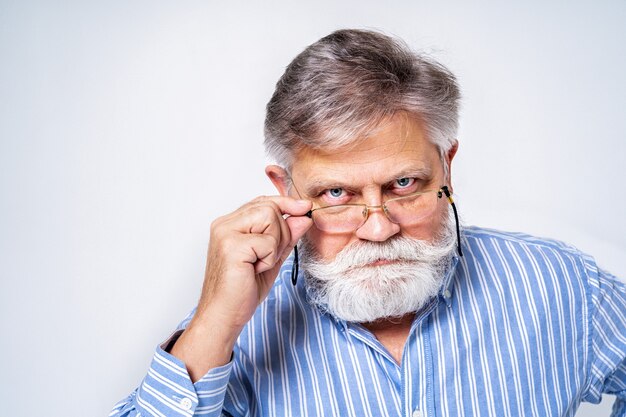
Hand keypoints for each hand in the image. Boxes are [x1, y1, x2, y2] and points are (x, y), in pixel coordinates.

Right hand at [199, 195, 311, 326]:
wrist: (224, 316)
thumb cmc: (242, 290)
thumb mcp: (272, 258)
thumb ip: (286, 236)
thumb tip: (304, 216)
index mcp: (230, 224)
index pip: (262, 202)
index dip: (285, 204)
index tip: (304, 207)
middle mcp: (224, 224)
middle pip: (269, 207)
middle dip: (281, 233)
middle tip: (267, 257)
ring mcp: (225, 233)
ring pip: (269, 217)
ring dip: (274, 244)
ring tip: (259, 263)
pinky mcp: (231, 246)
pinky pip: (267, 241)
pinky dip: (269, 258)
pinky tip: (254, 270)